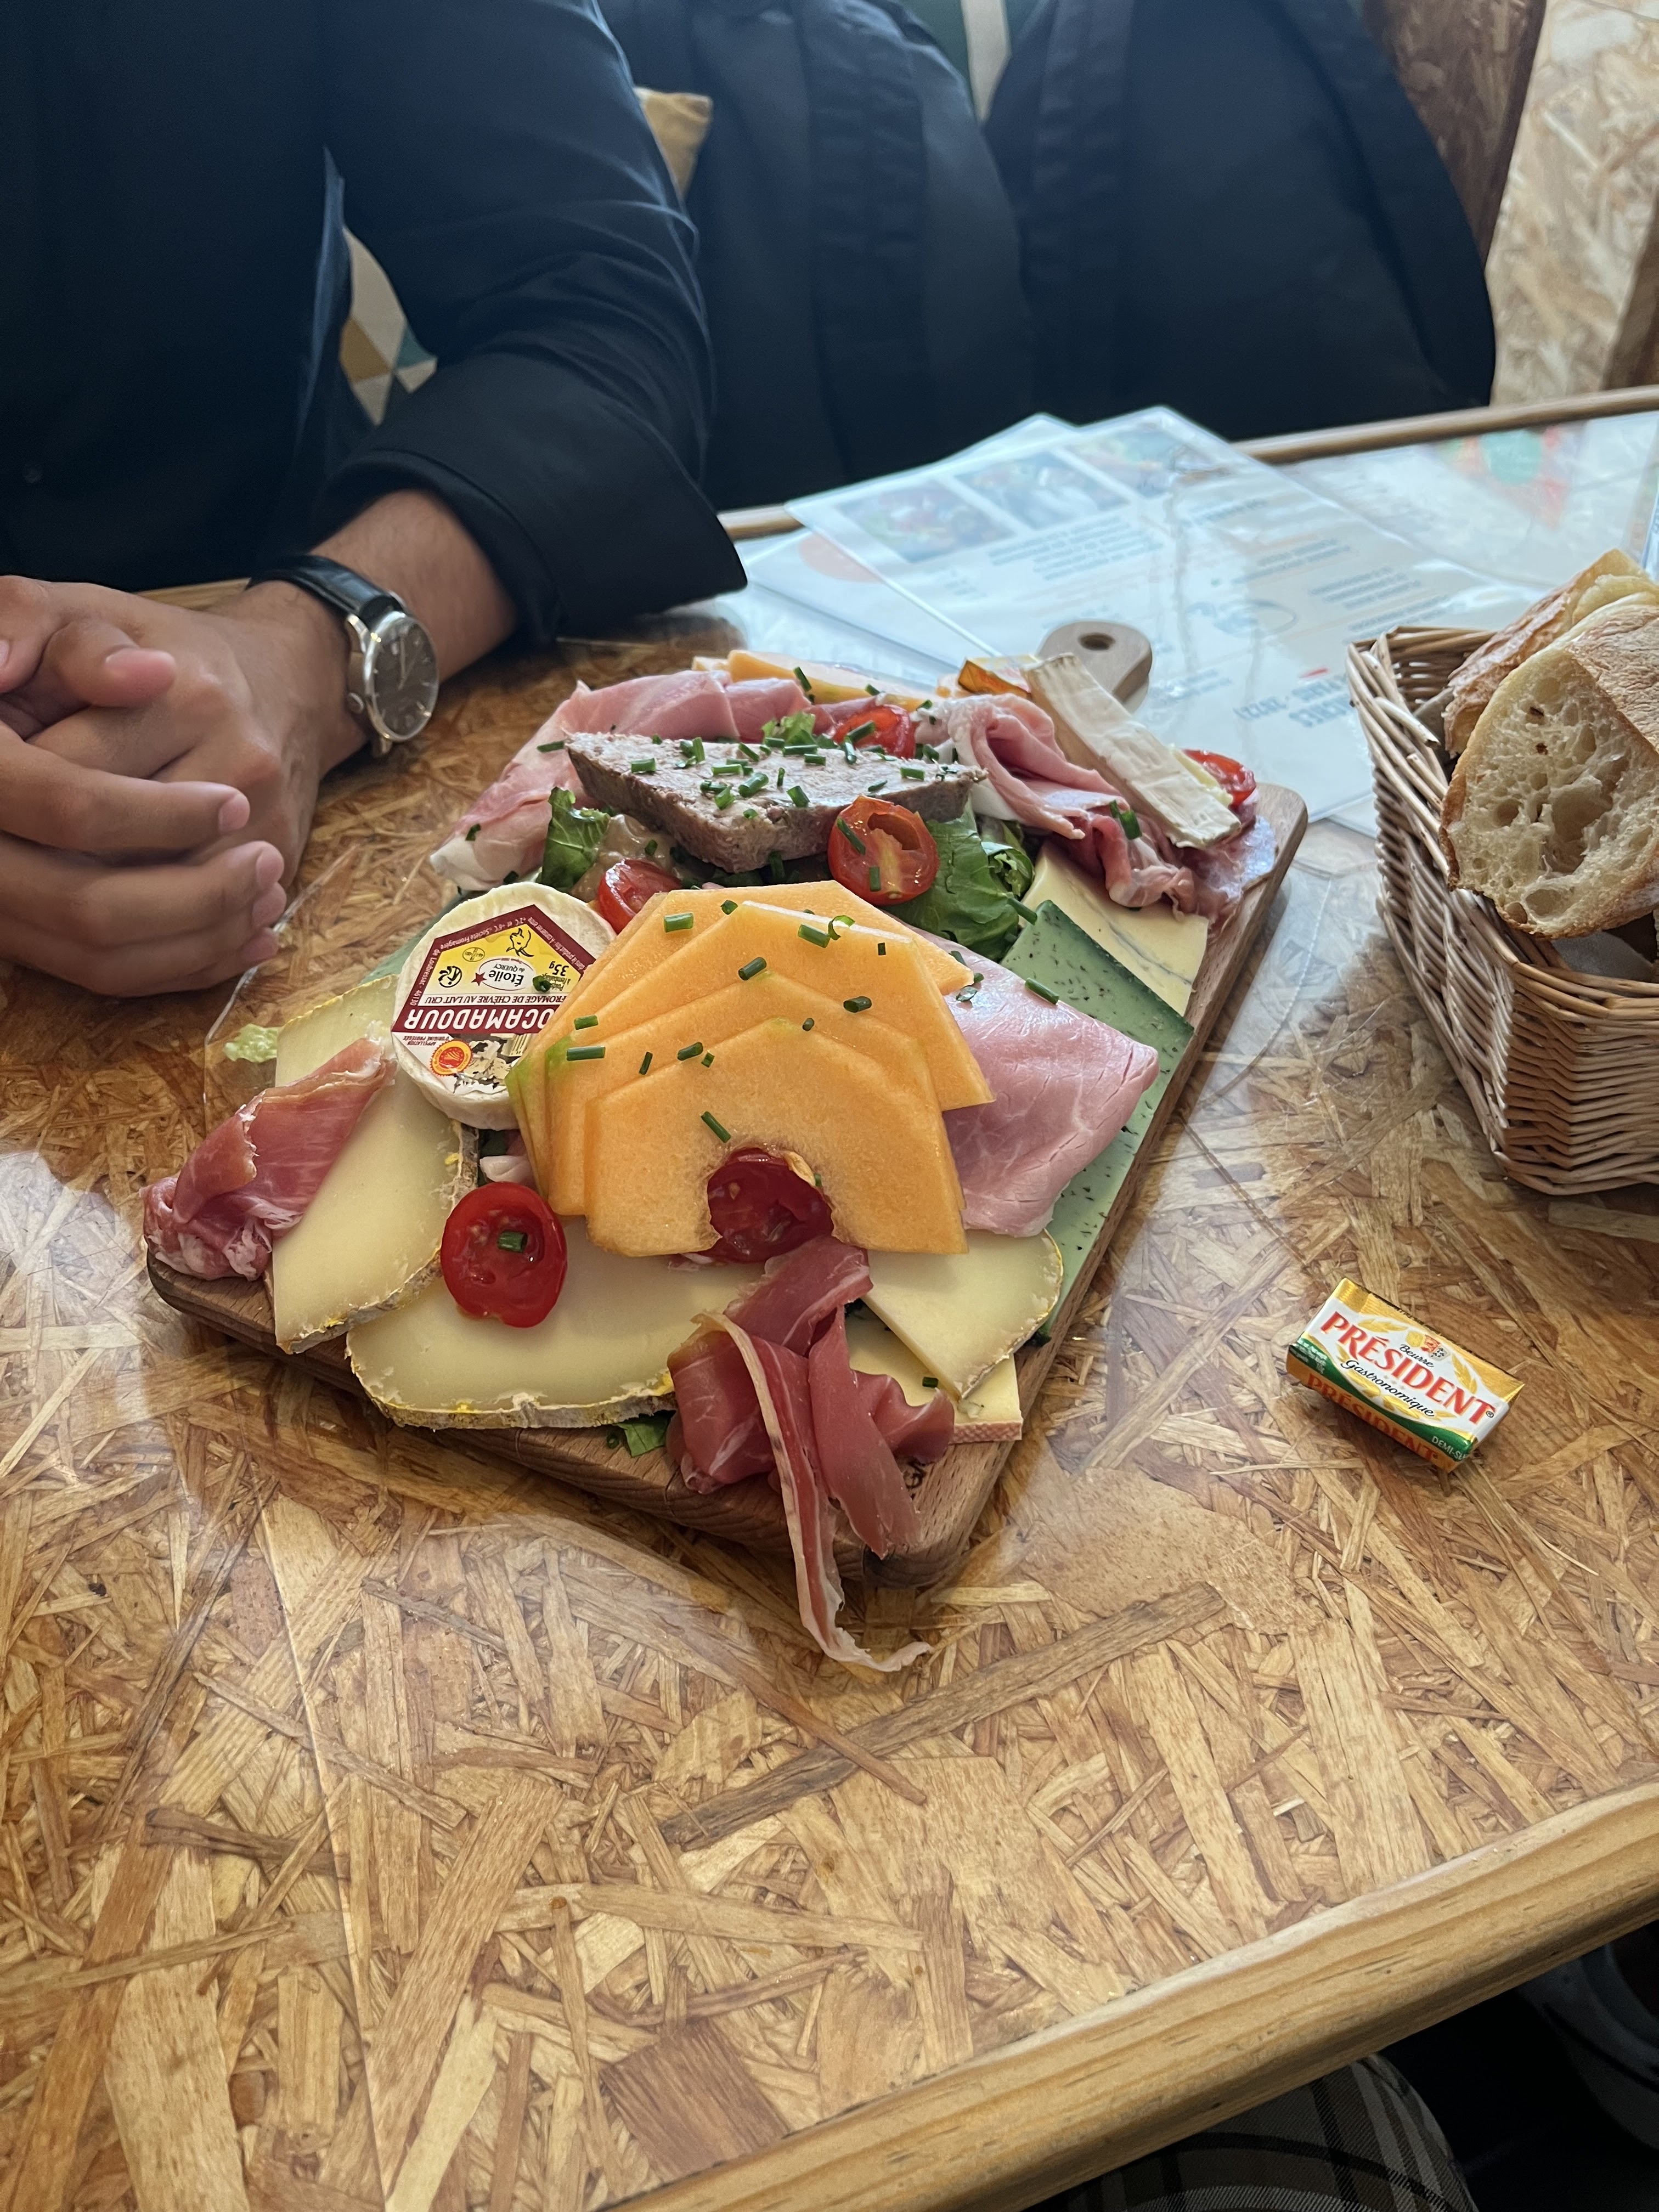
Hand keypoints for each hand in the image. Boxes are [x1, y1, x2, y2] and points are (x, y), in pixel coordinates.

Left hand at [0, 575, 361, 995]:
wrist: (290, 682)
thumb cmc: (166, 648)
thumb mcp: (88, 610)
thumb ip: (27, 624)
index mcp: (182, 695)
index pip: (61, 787)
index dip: (9, 809)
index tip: (4, 801)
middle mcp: (236, 762)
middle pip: (102, 869)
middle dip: (29, 882)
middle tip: (8, 864)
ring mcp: (267, 824)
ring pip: (148, 920)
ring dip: (76, 928)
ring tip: (38, 904)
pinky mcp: (280, 865)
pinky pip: (200, 942)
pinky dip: (142, 953)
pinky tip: (101, 934)